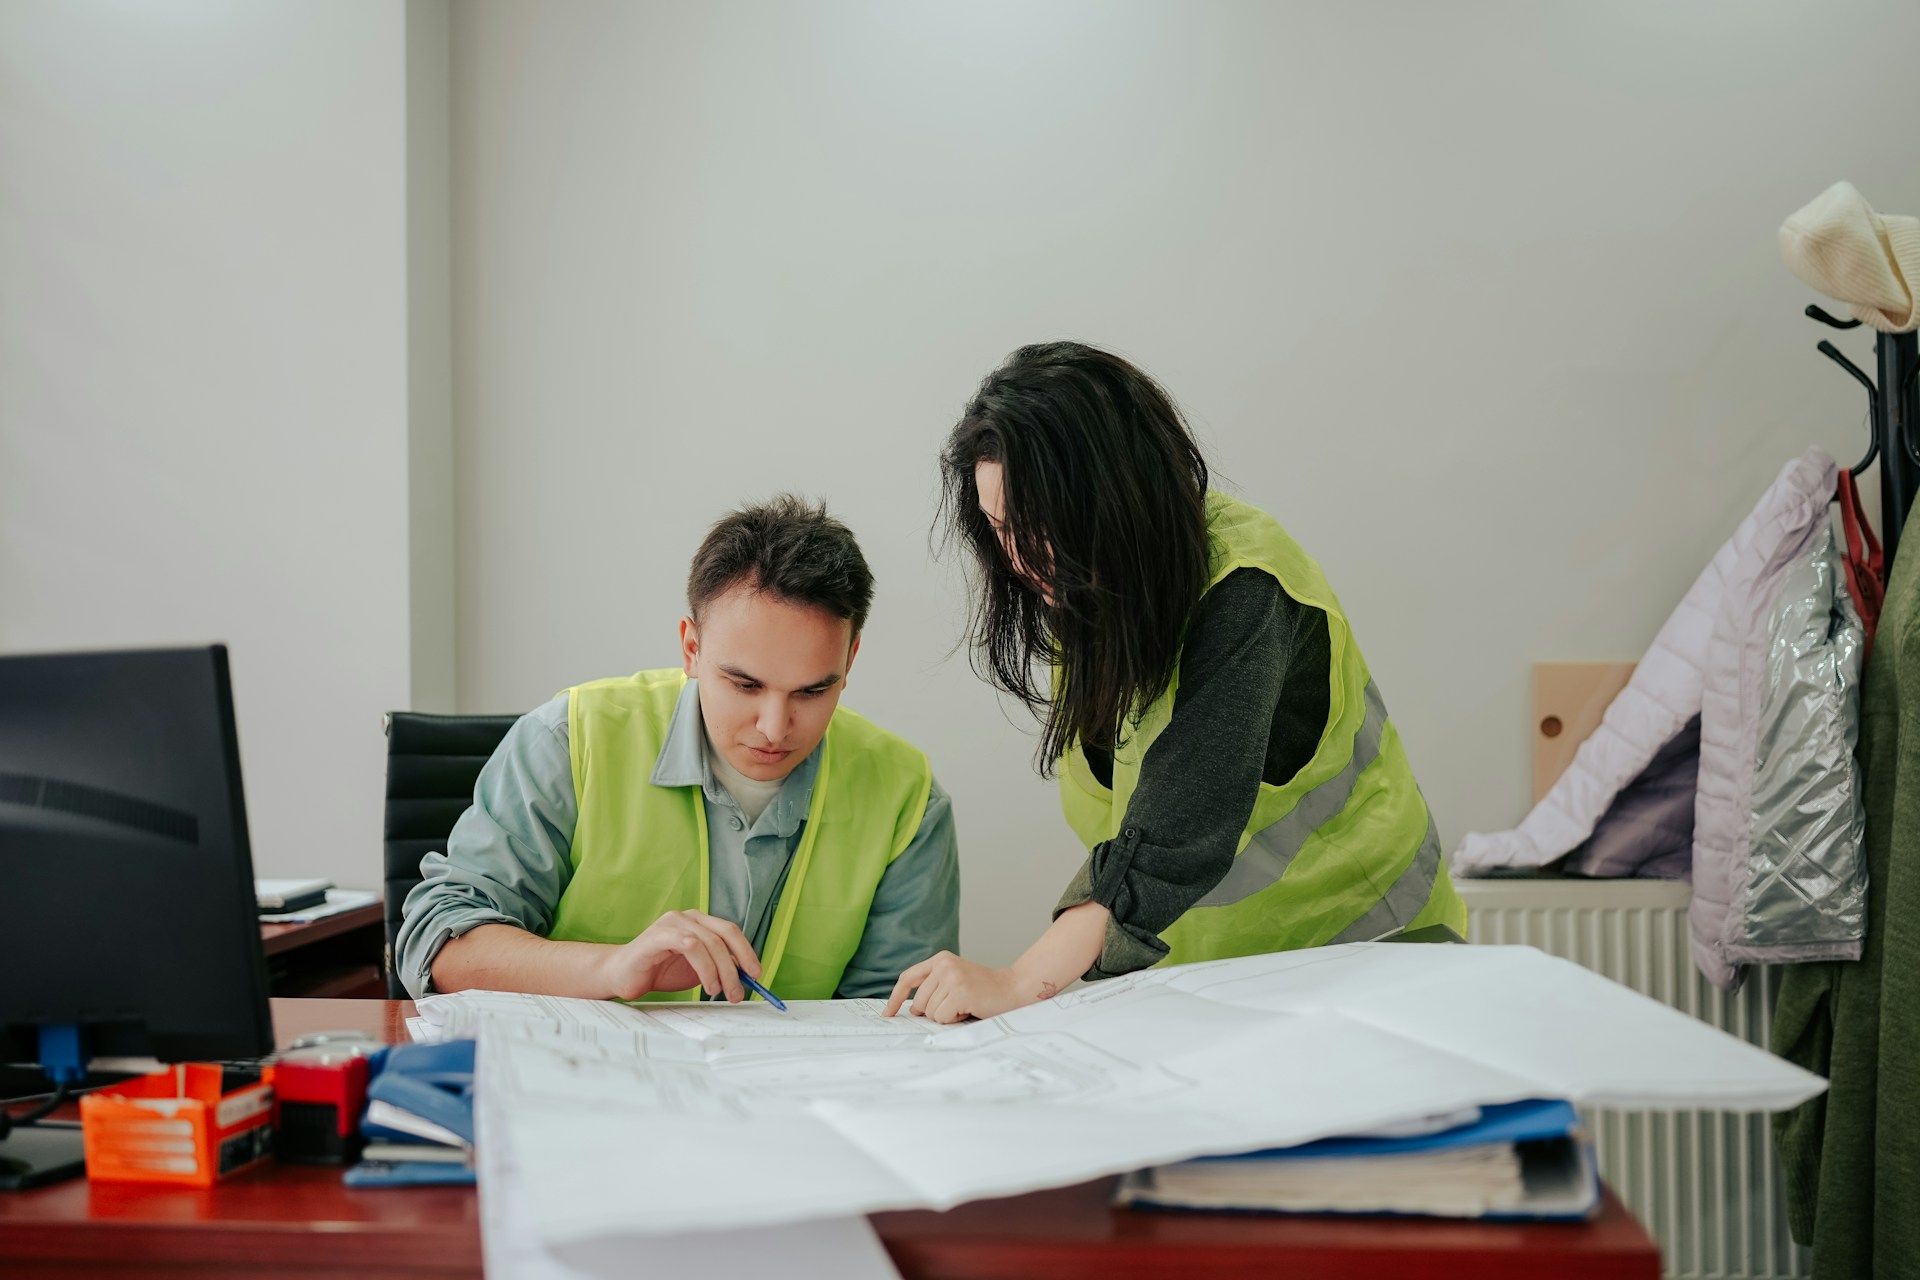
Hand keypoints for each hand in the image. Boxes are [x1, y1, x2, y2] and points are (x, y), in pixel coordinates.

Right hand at [600, 910, 760, 1001]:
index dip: (747, 952)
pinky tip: (705, 980)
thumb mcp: (697, 970)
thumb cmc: (658, 971)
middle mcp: (687, 917)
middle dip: (735, 966)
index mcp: (699, 922)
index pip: (730, 932)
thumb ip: (719, 967)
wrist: (622, 976)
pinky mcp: (657, 935)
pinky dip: (701, 962)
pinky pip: (686, 942)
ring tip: (717, 991)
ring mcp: (672, 923)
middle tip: (738, 991)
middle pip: (722, 936)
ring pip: (708, 942)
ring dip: (718, 971)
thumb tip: (745, 975)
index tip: (756, 975)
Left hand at [883, 951, 1051, 1023]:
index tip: (888, 1013)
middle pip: (919, 1002)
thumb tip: (912, 1008)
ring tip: (966, 1005)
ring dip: (947, 1016)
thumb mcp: (956, 979)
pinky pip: (943, 1017)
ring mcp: (952, 977)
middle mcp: (944, 965)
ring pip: (931, 1012)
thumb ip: (934, 987)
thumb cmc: (985, 989)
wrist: (1014, 988)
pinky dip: (955, 1019)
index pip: (908, 978)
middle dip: (935, 1011)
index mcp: (941, 959)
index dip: (896, 997)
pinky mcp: (960, 992)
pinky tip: (970, 1009)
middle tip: (958, 1004)